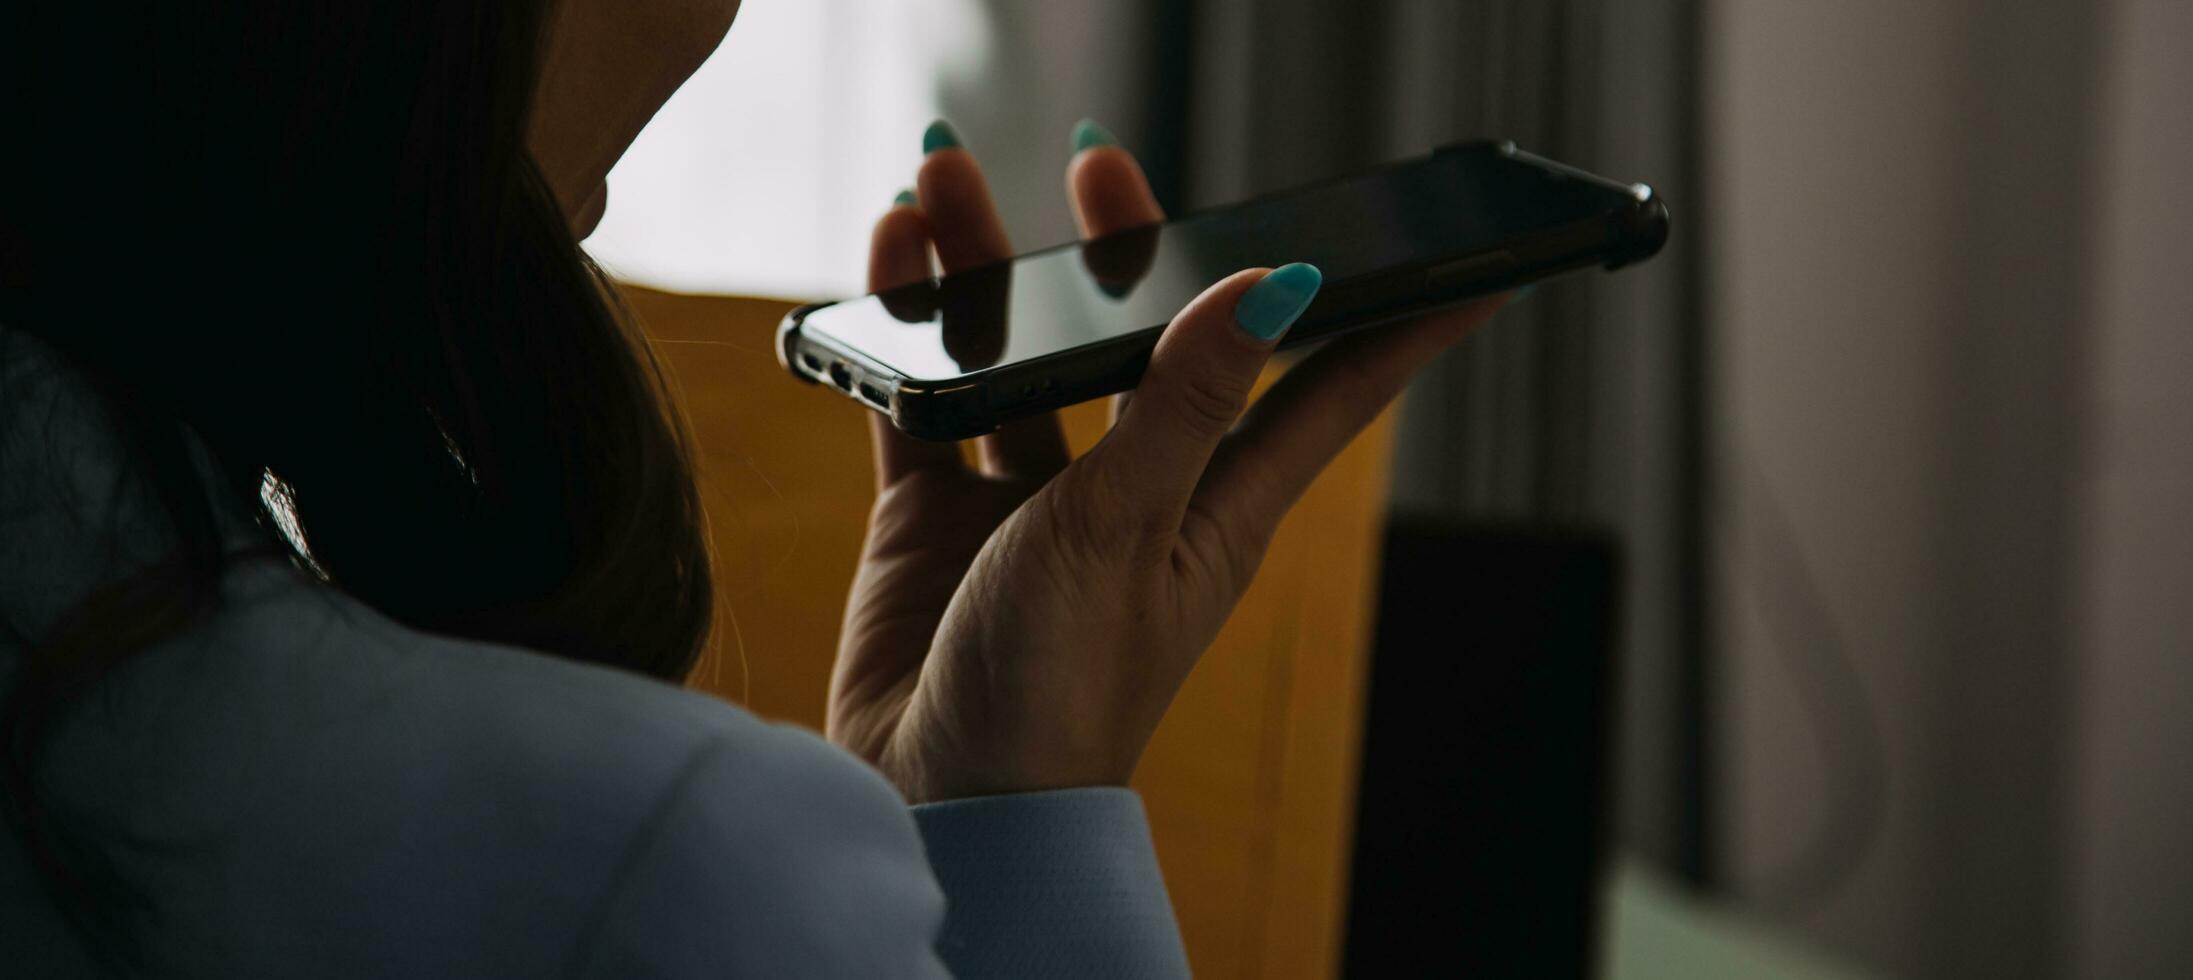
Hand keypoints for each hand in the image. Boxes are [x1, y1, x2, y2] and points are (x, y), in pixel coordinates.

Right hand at [827, 121, 1505, 802]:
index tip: (1462, 268)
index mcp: (1215, 504)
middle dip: (1127, 252)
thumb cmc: (1060, 692)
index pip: (1325, 392)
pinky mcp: (944, 517)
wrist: (938, 801)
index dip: (1392, 325)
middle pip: (1146, 344)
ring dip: (989, 277)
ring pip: (1024, 360)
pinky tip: (894, 267)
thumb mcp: (1130, 529)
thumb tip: (1279, 288)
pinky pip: (932, 402)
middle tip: (1099, 165)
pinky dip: (910, 338)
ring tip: (947, 185)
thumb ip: (1186, 402)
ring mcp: (1036, 503)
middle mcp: (1135, 490)